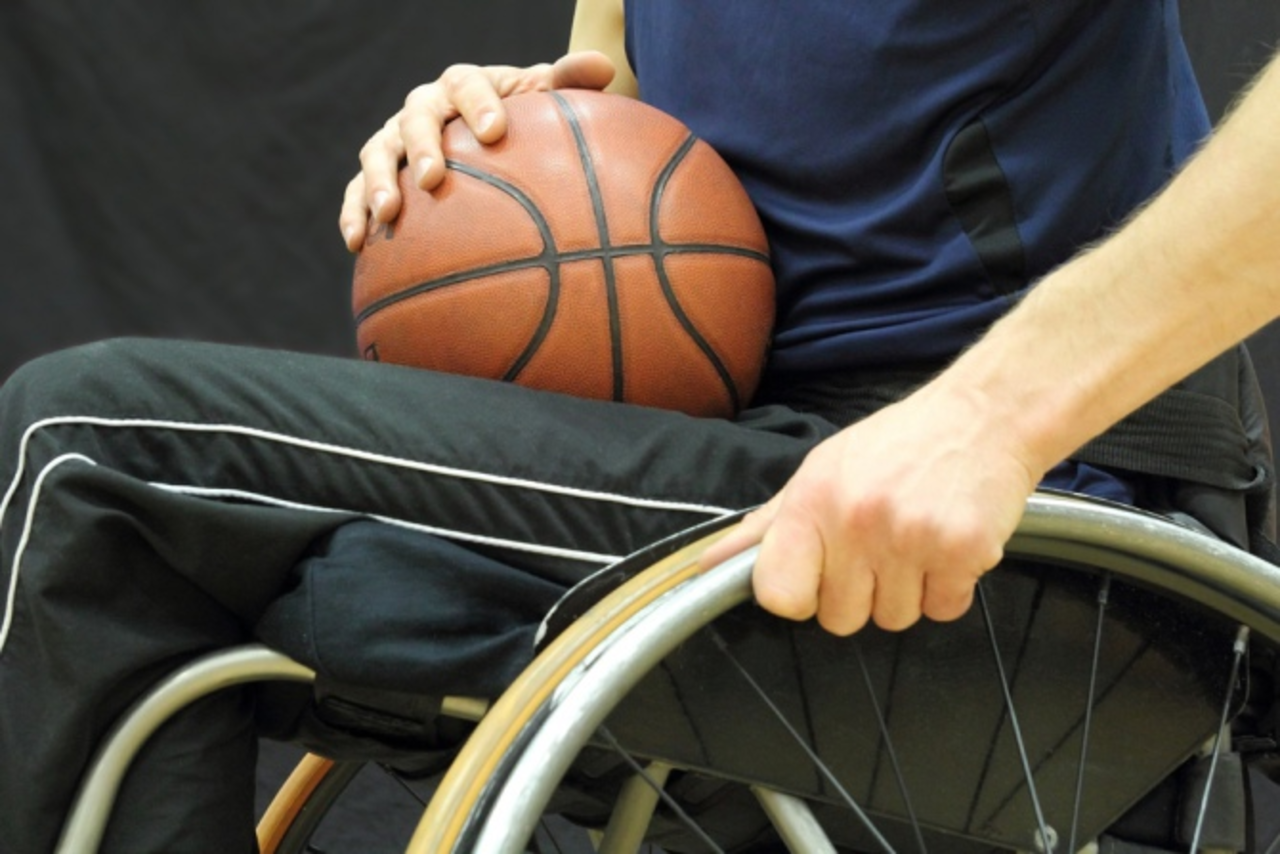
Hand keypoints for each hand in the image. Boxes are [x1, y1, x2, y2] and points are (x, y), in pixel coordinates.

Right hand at [338, 51, 616, 250]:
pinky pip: (356, 191)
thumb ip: (567, 82)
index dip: (478, 104)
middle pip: (416, 119)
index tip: (495, 131)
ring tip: (389, 213)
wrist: (484, 137)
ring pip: (378, 153)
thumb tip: (602, 67)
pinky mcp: (377, 172)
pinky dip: (353, 214)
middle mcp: (423, 107)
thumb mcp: (544, 99)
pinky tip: (357, 244)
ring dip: (378, 182)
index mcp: (463, 85)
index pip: (467, 85)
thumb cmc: (520, 121)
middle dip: (422, 147)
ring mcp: (395, 139)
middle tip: (433, 179)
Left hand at [701, 385, 1039, 634]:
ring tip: (915, 538)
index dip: (797, 595)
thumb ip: (767, 526)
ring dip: (906, 591)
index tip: (816, 576)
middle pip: (839, 619)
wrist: (985, 414)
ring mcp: (911, 539)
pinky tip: (945, 545)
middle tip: (879, 546)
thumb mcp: (821, 470)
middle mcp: (857, 521)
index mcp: (813, 501)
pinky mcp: (963, 552)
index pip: (779, 595)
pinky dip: (947, 589)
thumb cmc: (897, 444)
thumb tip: (708, 564)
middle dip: (859, 593)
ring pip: (894, 620)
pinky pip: (943, 611)